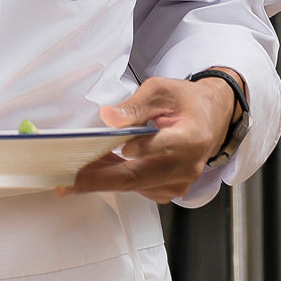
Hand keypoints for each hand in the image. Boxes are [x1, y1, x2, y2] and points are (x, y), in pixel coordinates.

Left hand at [54, 72, 239, 202]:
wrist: (213, 118)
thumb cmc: (186, 101)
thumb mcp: (162, 90)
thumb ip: (135, 106)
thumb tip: (108, 118)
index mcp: (189, 139)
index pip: (157, 150)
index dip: (129, 152)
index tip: (101, 152)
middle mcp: (186, 167)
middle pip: (137, 178)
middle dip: (99, 180)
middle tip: (67, 181)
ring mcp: (179, 183)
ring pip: (134, 185)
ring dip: (102, 179)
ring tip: (71, 171)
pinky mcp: (170, 189)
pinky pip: (138, 188)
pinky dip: (114, 180)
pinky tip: (95, 169)